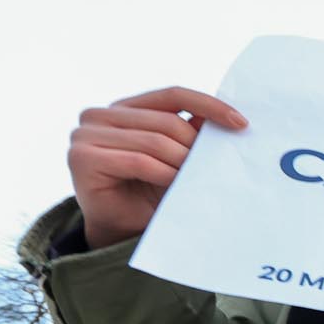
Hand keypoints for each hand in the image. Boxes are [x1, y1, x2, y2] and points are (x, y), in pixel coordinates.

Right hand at [69, 86, 247, 247]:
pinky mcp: (82, 157)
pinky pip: (138, 161)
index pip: (172, 95)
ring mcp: (85, 134)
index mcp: (124, 107)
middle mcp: (99, 115)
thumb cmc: (149, 191)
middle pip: (165, 120)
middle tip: (212, 166)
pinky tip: (176, 184)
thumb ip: (191, 134)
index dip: (208, 105)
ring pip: (154, 141)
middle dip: (194, 145)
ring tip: (194, 179)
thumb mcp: (176, 157)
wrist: (121, 228)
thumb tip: (227, 116)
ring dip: (181, 162)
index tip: (241, 123)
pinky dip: (163, 173)